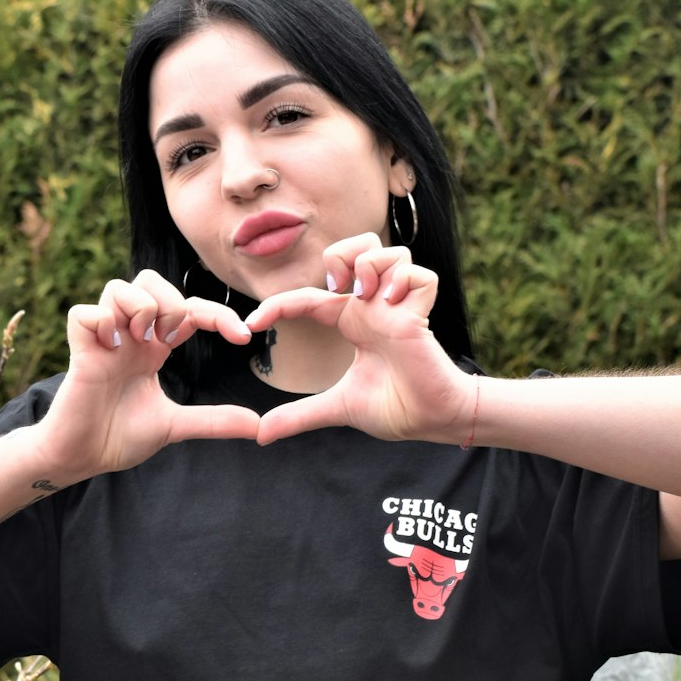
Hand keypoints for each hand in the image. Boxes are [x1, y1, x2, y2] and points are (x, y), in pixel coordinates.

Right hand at [35, 271, 259, 480]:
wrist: (83, 457)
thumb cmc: (120, 437)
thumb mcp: (175, 426)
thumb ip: (214, 421)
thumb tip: (258, 427)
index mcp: (154, 348)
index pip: (189, 310)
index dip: (218, 316)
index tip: (243, 337)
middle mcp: (130, 337)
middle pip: (149, 279)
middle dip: (171, 301)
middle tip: (172, 340)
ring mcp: (104, 340)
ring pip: (118, 287)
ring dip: (139, 308)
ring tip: (140, 342)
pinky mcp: (79, 352)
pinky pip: (84, 313)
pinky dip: (100, 322)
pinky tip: (111, 349)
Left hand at [246, 236, 474, 446]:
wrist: (429, 421)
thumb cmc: (393, 409)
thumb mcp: (336, 408)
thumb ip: (299, 415)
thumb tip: (261, 435)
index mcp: (351, 323)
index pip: (309, 297)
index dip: (277, 306)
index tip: (251, 325)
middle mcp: (374, 308)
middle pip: (359, 245)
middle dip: (342, 255)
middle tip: (338, 288)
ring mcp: (399, 308)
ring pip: (391, 252)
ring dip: (373, 265)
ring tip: (366, 297)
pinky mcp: (422, 315)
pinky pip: (420, 275)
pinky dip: (406, 282)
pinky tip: (395, 306)